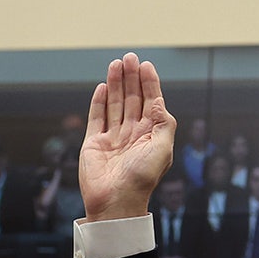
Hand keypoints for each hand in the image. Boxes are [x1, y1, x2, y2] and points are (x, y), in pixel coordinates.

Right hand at [80, 53, 176, 220]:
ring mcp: (113, 138)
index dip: (150, 84)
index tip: (146, 65)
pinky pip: (97, 118)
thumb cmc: (142, 179)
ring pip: (115, 104)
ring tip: (116, 64)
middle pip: (133, 99)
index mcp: (151, 136)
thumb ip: (164, 124)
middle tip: (129, 57)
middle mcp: (133, 134)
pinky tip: (102, 87)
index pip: (151, 103)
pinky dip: (99, 102)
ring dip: (116, 84)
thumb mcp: (163, 150)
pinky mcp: (94, 143)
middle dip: (131, 78)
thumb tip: (159, 101)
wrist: (116, 200)